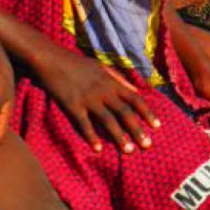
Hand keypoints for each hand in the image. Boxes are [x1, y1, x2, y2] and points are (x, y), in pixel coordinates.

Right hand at [37, 46, 157, 154]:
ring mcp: (88, 99)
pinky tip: (98, 149)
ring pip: (108, 121)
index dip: (147, 113)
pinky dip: (91, 136)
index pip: (135, 99)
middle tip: (147, 146)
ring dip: (119, 137)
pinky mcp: (72, 105)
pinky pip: (84, 124)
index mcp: (111, 82)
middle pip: (125, 112)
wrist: (52, 59)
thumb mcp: (101, 66)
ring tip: (128, 151)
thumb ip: (119, 79)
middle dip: (137, 130)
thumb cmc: (77, 63)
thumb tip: (135, 91)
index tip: (157, 127)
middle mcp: (103, 91)